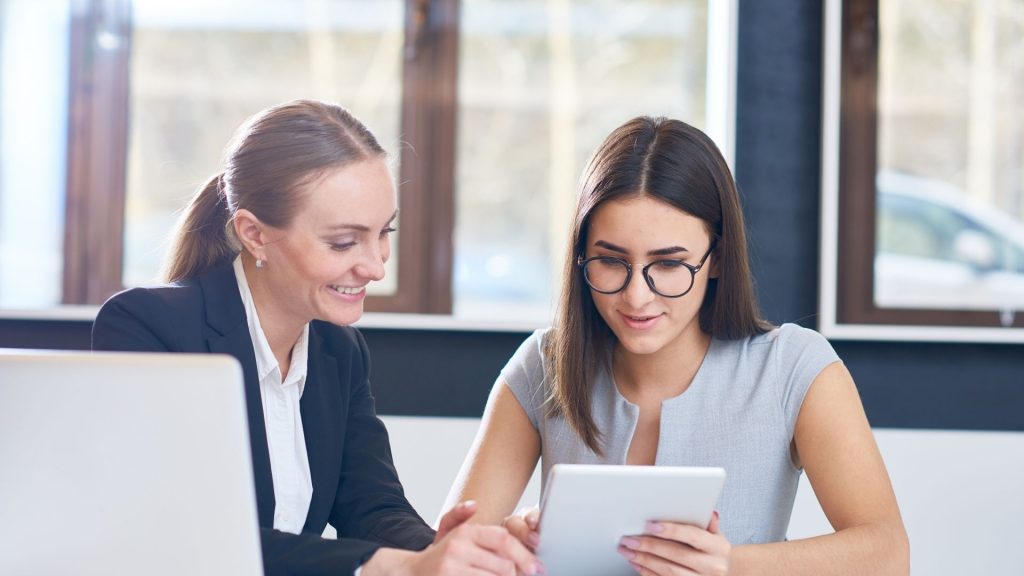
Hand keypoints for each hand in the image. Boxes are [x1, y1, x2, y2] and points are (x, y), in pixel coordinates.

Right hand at [363, 501, 543, 575]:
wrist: (408, 574)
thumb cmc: (437, 557)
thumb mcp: (447, 532)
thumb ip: (459, 515)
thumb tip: (473, 505)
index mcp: (464, 533)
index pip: (503, 539)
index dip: (524, 554)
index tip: (536, 567)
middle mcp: (458, 549)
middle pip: (504, 565)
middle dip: (515, 575)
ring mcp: (452, 569)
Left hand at [617, 511, 730, 575]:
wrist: (724, 575)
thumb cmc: (715, 553)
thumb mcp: (716, 536)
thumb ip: (708, 523)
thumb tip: (707, 511)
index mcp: (718, 548)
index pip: (693, 536)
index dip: (671, 530)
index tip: (649, 525)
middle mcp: (712, 566)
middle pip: (676, 554)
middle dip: (649, 545)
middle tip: (629, 539)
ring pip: (668, 571)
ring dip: (644, 560)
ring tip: (628, 551)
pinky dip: (648, 573)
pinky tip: (637, 564)